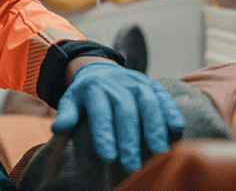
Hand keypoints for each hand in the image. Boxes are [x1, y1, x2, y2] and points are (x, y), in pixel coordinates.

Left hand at [51, 61, 183, 171]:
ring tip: (158, 153)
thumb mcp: (70, 100)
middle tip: (132, 165)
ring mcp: (137, 83)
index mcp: (95, 89)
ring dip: (154, 128)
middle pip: (125, 111)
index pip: (100, 113)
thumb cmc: (86, 95)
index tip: (108, 158)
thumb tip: (58, 129)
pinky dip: (171, 111)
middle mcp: (118, 84)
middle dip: (130, 139)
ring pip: (148, 103)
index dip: (104, 135)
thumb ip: (67, 114)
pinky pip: (164, 96)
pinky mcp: (153, 85)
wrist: (101, 69)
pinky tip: (177, 129)